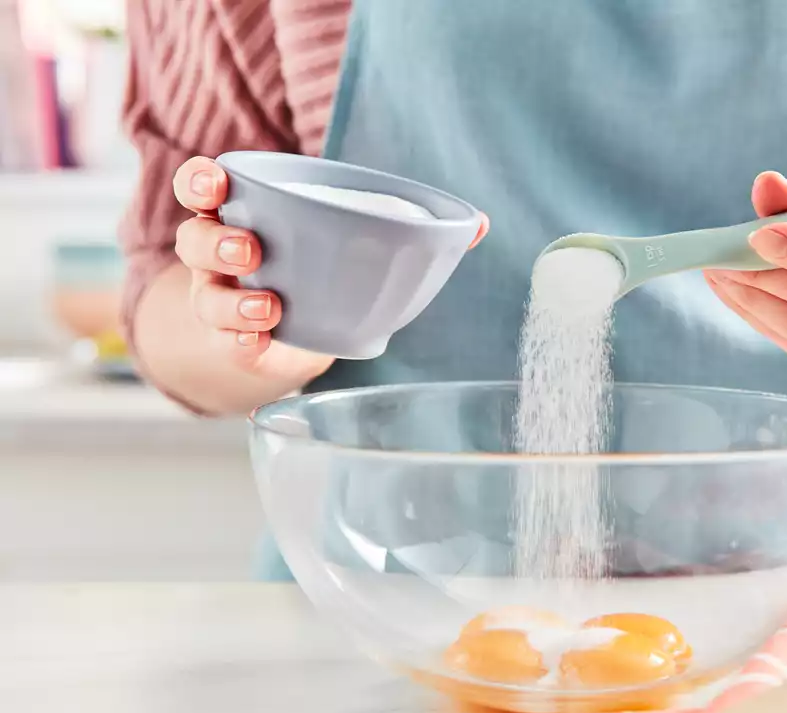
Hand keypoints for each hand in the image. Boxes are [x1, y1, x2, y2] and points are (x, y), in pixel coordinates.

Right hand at [171, 156, 489, 379]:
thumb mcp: (360, 239)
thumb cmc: (329, 267)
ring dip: (230, 299)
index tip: (216, 181)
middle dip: (214, 240)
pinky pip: (228, 343)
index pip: (203, 186)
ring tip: (268, 305)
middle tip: (251, 247)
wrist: (312, 329)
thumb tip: (480, 224)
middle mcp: (222, 256)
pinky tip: (262, 339)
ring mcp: (224, 301)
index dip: (200, 181)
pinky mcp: (239, 344)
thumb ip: (417, 228)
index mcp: (247, 213)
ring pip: (205, 296)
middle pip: (192, 238)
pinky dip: (242, 341)